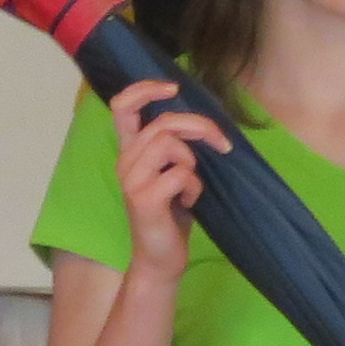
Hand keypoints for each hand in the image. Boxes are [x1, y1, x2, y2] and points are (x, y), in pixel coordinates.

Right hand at [103, 78, 222, 279]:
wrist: (161, 258)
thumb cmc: (172, 212)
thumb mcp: (173, 170)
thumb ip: (176, 144)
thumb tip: (201, 118)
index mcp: (130, 151)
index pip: (122, 106)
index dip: (145, 89)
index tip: (173, 87)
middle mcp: (125, 161)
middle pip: (163, 122)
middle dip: (200, 127)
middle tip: (223, 143)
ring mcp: (131, 180)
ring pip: (170, 143)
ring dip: (193, 162)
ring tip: (191, 184)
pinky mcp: (143, 199)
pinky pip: (181, 174)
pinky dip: (194, 187)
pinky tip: (188, 202)